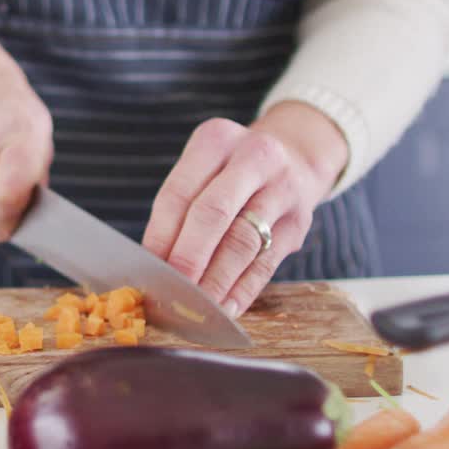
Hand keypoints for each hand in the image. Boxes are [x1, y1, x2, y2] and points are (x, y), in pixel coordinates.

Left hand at [141, 102, 348, 316]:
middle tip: (170, 292)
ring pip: (242, 243)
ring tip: (195, 308)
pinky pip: (266, 263)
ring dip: (215, 281)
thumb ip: (179, 210)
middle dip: (188, 258)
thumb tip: (152, 265)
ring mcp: (282, 188)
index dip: (161, 236)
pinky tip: (226, 308)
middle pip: (212, 213)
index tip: (148, 270)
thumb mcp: (204, 169)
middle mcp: (253, 156)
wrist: (295, 157)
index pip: (179, 193)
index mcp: (215, 140)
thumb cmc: (230, 172)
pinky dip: (243, 290)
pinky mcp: (299, 222)